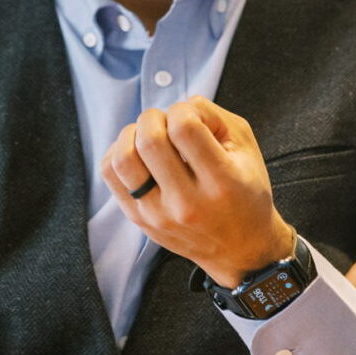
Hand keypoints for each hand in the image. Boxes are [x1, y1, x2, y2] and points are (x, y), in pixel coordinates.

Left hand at [99, 96, 292, 287]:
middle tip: (166, 124)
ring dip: (131, 134)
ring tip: (147, 136)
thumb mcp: (246, 148)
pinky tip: (137, 153)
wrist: (240, 249)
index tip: (190, 119)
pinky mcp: (139, 220)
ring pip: (122, 159)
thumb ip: (214, 115)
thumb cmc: (245, 192)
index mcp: (222, 182)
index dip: (182, 110)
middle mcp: (187, 202)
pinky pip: (109, 175)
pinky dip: (117, 153)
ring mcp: (158, 215)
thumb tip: (179, 105)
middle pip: (150, 140)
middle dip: (154, 117)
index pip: (184, 127)